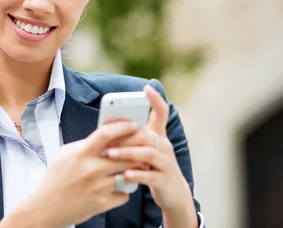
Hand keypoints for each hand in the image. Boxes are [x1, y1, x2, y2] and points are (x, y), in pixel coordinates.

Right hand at [7, 120, 142, 227]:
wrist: (46, 208)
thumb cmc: (56, 179)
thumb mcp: (65, 154)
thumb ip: (86, 144)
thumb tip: (106, 135)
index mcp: (82, 153)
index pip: (107, 133)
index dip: (123, 127)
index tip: (134, 124)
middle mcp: (92, 169)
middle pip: (126, 153)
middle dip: (139, 147)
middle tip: (147, 144)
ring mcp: (99, 187)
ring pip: (129, 173)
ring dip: (135, 169)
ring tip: (138, 165)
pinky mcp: (103, 203)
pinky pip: (124, 193)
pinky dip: (124, 190)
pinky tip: (119, 187)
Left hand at [104, 85, 196, 223]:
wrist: (174, 195)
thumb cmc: (153, 169)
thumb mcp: (145, 152)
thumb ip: (132, 140)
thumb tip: (107, 129)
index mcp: (159, 137)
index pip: (161, 113)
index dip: (156, 99)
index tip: (146, 87)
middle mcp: (165, 147)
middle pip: (149, 134)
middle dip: (127, 134)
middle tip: (107, 136)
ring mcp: (167, 164)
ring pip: (149, 153)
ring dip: (127, 152)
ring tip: (110, 154)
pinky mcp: (166, 181)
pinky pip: (151, 176)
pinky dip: (137, 174)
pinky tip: (125, 175)